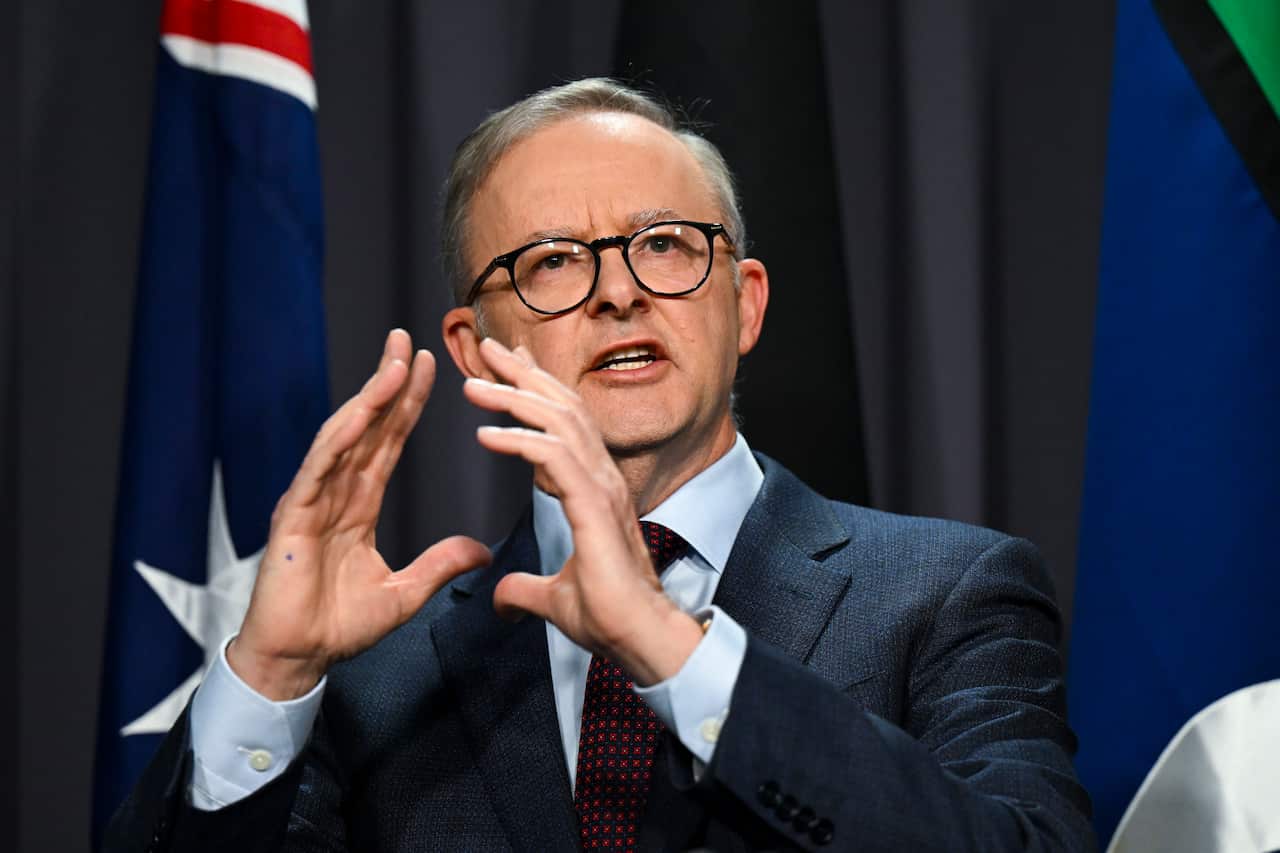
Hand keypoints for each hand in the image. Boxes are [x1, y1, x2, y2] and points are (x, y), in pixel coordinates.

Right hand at [230, 329, 491, 699]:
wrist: (297, 660)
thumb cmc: (338, 627)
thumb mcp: (403, 594)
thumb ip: (438, 566)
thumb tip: (480, 550)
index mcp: (357, 506)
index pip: (387, 443)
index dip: (407, 405)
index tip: (430, 367)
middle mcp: (334, 494)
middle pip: (367, 428)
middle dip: (387, 383)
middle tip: (407, 339)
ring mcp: (312, 500)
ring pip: (344, 438)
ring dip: (370, 398)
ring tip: (394, 363)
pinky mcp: (294, 517)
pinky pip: (319, 468)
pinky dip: (341, 438)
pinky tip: (362, 411)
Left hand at [463, 338, 701, 685]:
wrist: (641, 639)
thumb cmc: (610, 618)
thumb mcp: (553, 599)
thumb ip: (526, 589)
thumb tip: (502, 598)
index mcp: (595, 489)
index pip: (566, 424)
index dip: (538, 389)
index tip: (510, 365)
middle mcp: (602, 478)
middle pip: (563, 408)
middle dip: (524, 375)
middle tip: (489, 347)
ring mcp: (602, 489)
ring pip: (559, 423)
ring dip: (514, 399)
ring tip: (474, 385)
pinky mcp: (595, 506)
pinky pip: (554, 458)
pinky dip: (519, 441)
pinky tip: (486, 435)